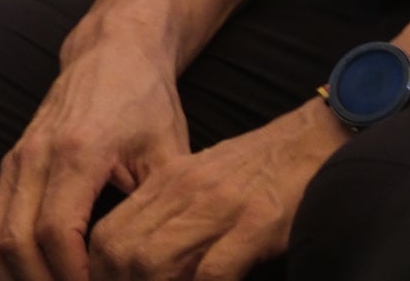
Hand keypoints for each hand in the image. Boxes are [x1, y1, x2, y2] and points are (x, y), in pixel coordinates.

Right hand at [0, 27, 190, 280]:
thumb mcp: (171, 155)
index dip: (74, 278)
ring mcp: (14, 161)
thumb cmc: (146, 103)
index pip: (57, 232)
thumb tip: (179, 273)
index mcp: (76, 152)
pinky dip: (3, 264)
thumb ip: (167, 215)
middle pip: (14, 242)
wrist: (111, 51)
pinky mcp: (8, 167)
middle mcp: (33, 156)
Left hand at [86, 101, 344, 280]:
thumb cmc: (259, 169)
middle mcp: (181, 194)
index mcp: (164, 184)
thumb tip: (143, 264)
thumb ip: (173, 217)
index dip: (99, 270)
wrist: (310, 140)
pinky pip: (213, 270)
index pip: (108, 233)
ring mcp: (216, 208)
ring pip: (151, 260)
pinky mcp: (255, 224)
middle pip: (119, 250)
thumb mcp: (203, 184)